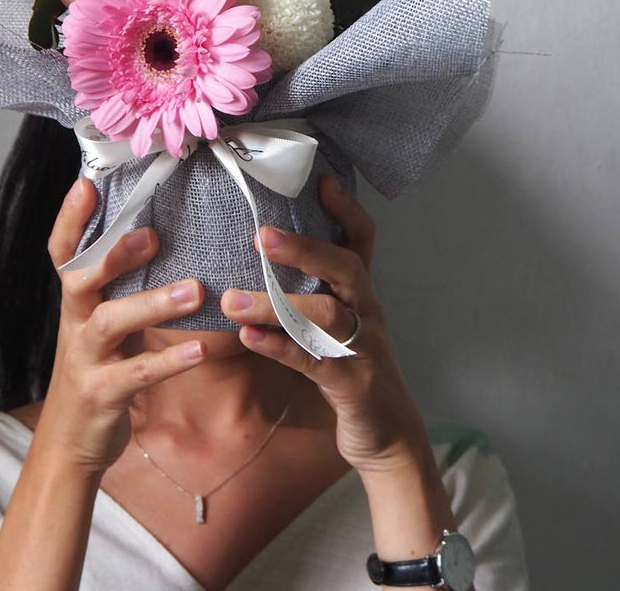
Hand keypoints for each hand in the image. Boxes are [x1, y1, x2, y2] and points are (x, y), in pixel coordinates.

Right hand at [38, 176, 208, 475]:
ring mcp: (85, 359)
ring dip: (153, 304)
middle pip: (81, 280)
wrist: (68, 443)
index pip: (62, 252)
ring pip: (111, 324)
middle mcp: (74, 324)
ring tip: (195, 290)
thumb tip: (155, 233)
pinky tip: (201, 350)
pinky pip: (137, 374)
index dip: (70, 219)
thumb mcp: (100, 324)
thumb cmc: (96, 370)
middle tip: (153, 234)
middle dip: (113, 255)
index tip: (87, 183)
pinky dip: (170, 361)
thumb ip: (120, 286)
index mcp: (75, 302)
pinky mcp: (102, 394)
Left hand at [220, 173, 427, 475]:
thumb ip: (307, 294)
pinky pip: (314, 361)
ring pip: (325, 315)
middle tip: (260, 234)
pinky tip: (248, 338)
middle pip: (345, 267)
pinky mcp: (353, 385)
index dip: (346, 209)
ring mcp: (363, 348)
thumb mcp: (334, 326)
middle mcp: (366, 313)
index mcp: (361, 294)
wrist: (388, 439)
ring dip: (276, 304)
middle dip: (304, 248)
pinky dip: (280, 347)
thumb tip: (258, 259)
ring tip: (231, 300)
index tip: (322, 180)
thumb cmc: (350, 372)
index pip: (362, 241)